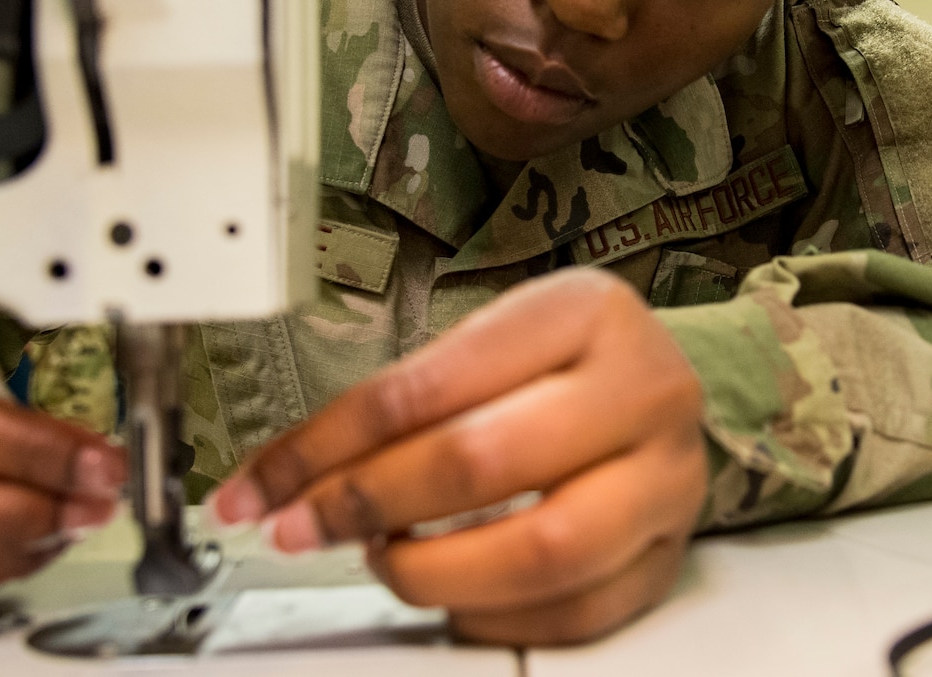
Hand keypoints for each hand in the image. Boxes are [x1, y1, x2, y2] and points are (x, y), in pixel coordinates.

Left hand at [208, 268, 706, 644]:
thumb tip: (285, 480)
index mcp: (586, 314)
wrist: (663, 388)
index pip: (431, 386)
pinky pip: (572, 613)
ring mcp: (666, 481)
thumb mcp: (492, 342)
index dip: (328, 446)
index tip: (263, 488)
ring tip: (384, 557)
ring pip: (540, 552)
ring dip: (431, 572)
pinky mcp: (668, 559)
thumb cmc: (564, 362)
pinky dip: (489, 617)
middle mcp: (642, 391)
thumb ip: (405, 403)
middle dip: (368, 505)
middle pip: (484, 463)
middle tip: (305, 527)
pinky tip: (449, 598)